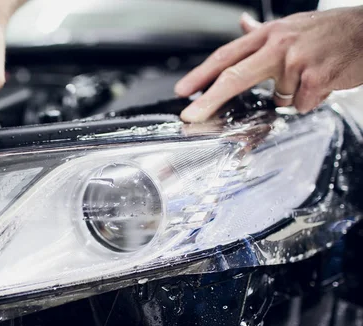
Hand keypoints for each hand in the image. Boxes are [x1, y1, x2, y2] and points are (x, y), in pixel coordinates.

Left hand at [175, 7, 362, 122]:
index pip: (225, 56)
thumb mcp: (290, 26)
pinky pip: (302, 103)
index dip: (201, 74)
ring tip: (312, 75)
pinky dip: (311, 99)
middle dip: (209, 99)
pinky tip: (323, 82)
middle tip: (191, 115)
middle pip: (234, 76)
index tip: (182, 90)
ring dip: (294, 94)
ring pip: (279, 96)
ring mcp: (296, 60)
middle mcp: (278, 45)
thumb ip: (261, 32)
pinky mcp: (315, 76)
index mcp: (268, 35)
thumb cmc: (328, 32)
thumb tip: (241, 25)